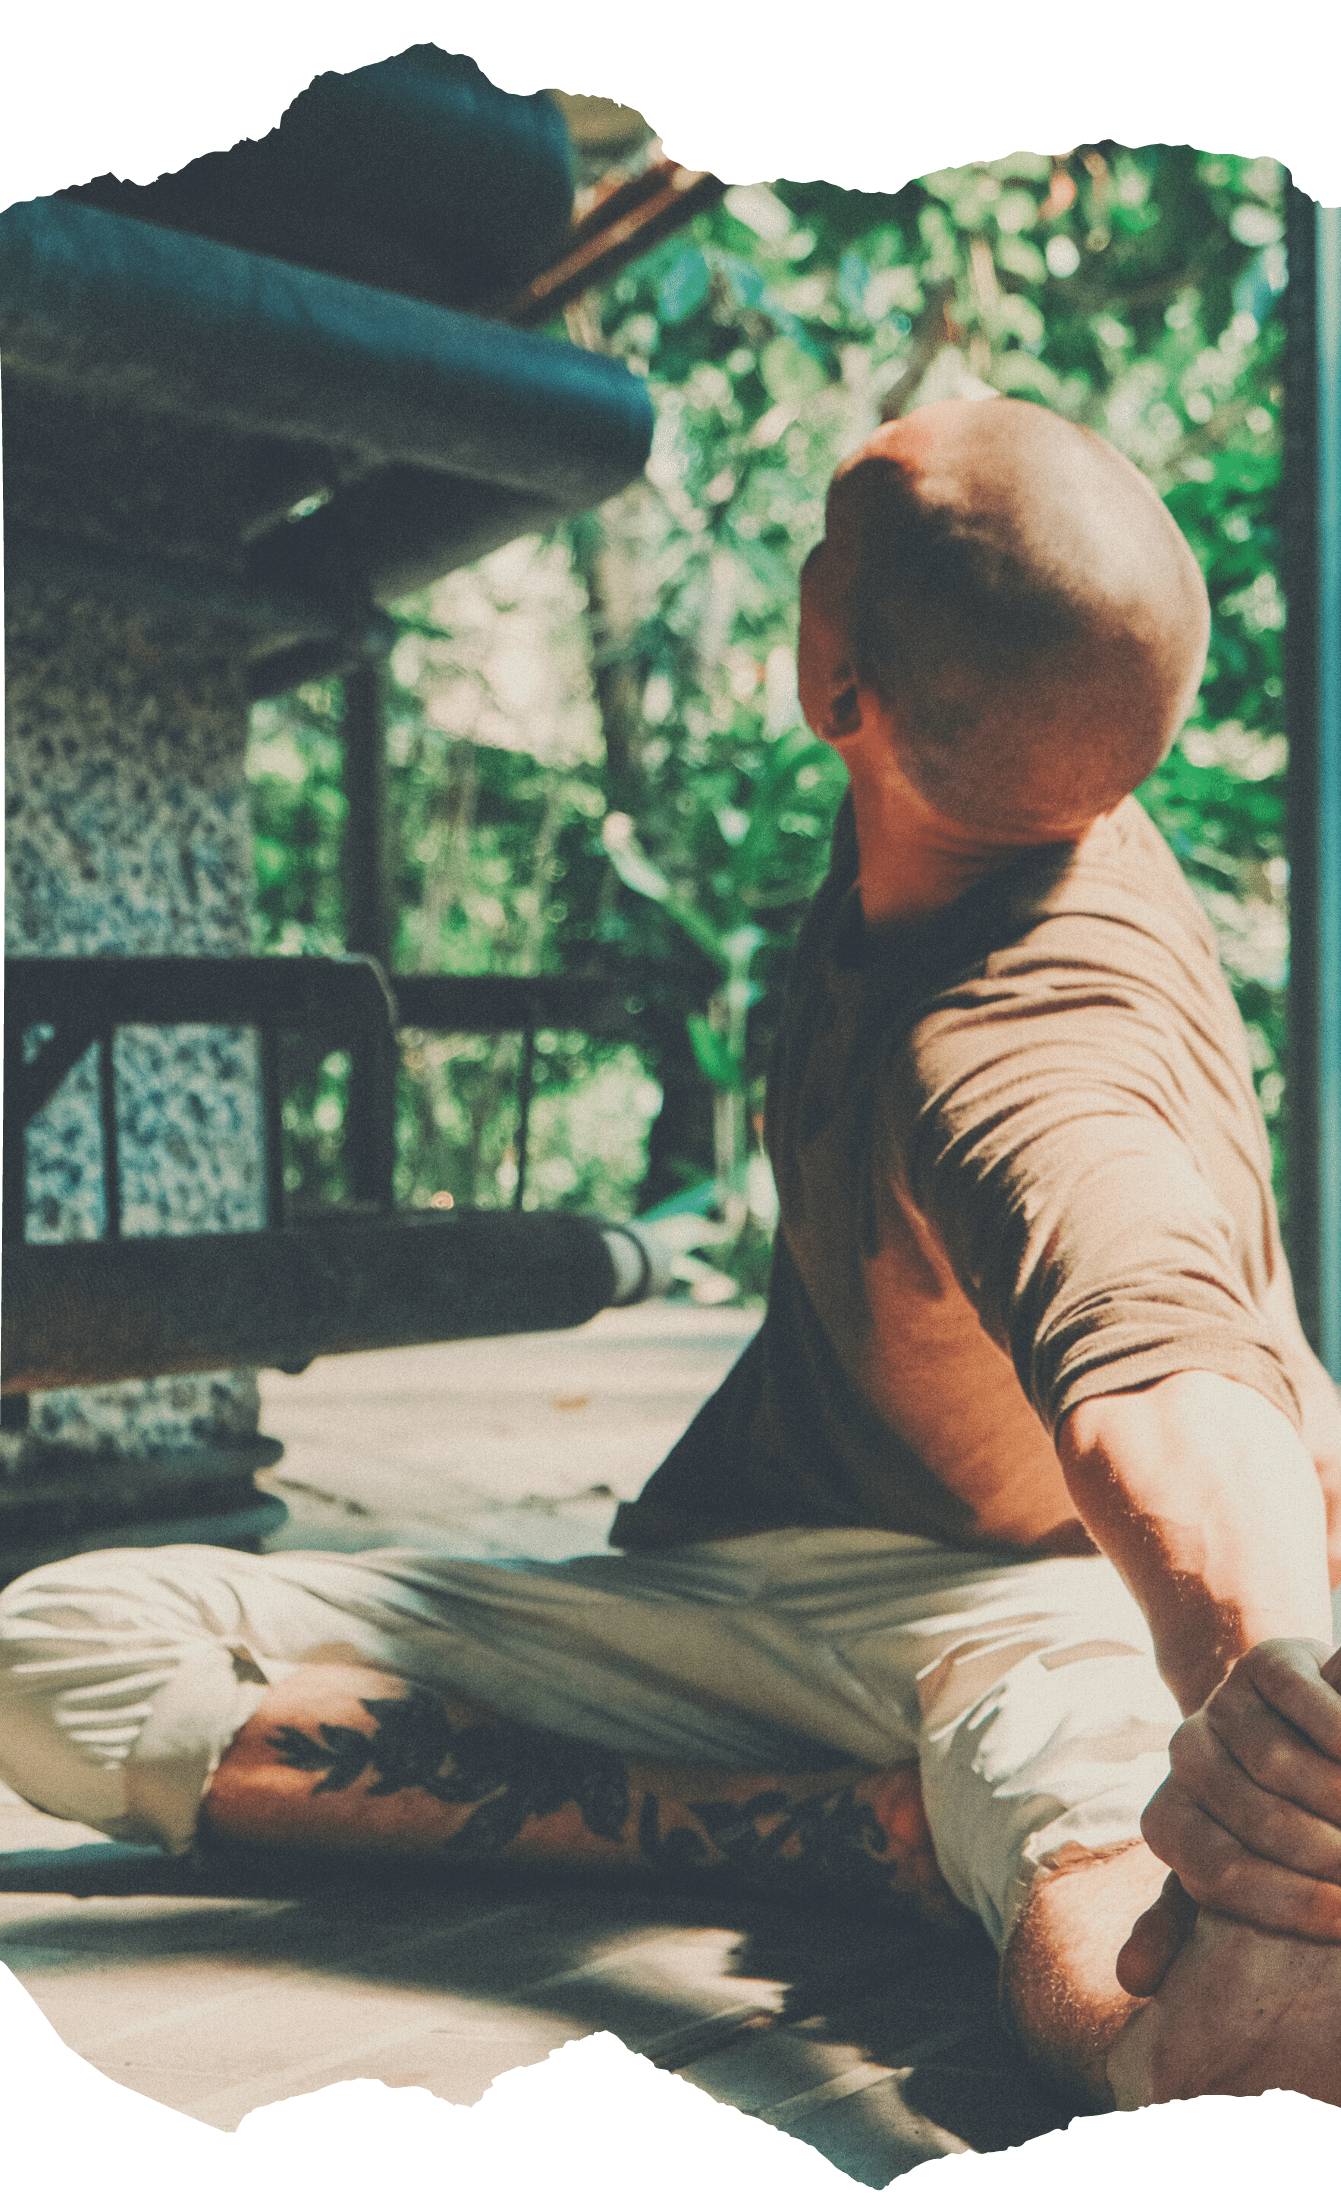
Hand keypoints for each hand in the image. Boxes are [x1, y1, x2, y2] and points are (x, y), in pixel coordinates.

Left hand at [1117, 1638, 1340, 1995]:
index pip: (1222, 1873)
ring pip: (1279, 1762)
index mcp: (1169, 1820)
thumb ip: (1186, 1925)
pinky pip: (1307, 1704)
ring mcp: (1223, 1705)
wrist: (1281, 1716)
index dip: (1290, 1903)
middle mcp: (1184, 1758)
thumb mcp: (1230, 1870)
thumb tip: (1131, 1981)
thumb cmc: (1265, 1820)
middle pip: (1258, 1818)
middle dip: (1331, 1856)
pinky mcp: (1266, 1663)